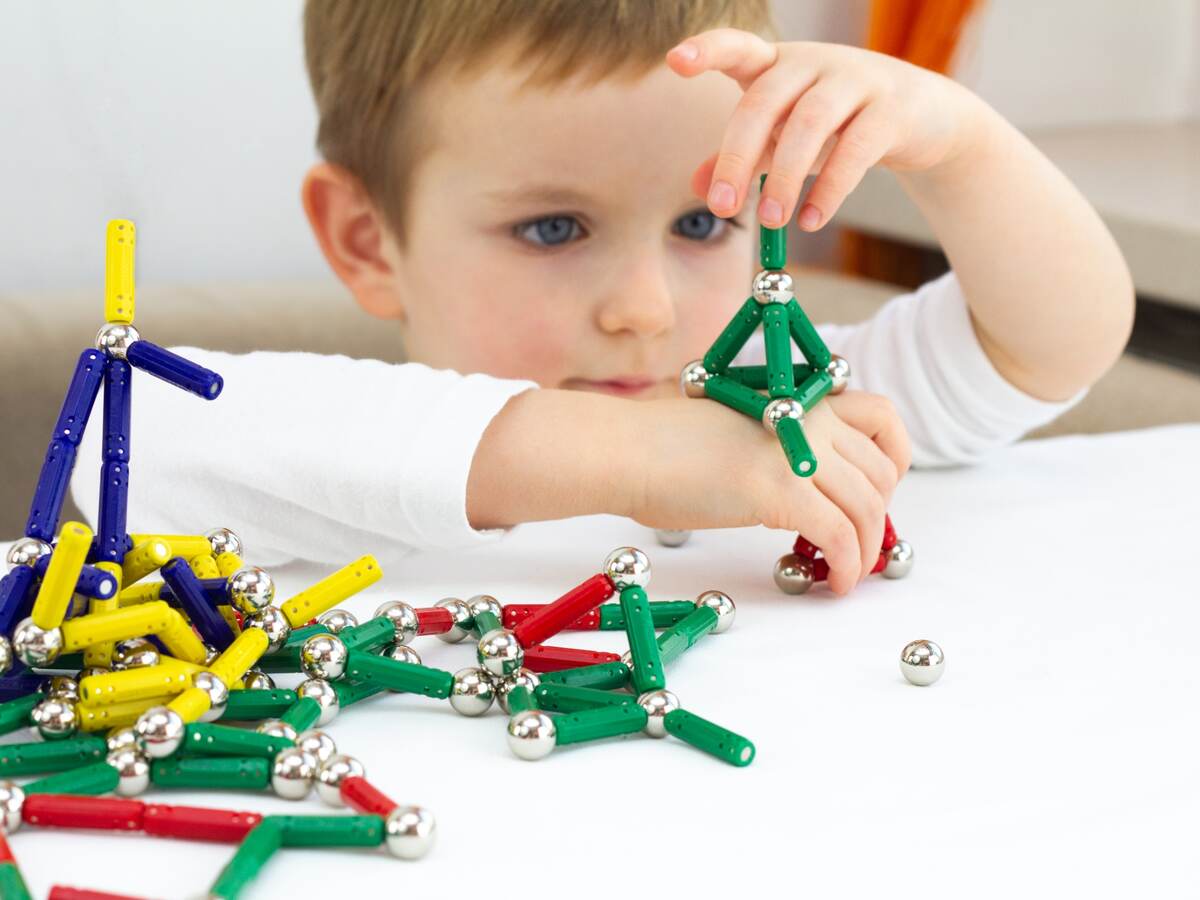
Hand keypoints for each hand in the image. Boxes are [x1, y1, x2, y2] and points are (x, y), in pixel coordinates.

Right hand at [625, 390, 910, 594]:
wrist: (628, 451)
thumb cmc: (665, 447)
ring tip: (850, 573)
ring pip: (868, 508)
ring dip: (867, 550)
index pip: (882, 417)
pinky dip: (847, 566)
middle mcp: (808, 419)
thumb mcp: (741, 431)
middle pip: (881, 472)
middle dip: (881, 515)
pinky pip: (839, 537)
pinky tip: (835, 583)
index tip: (880, 491)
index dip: (895, 459)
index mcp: (798, 400)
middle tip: (859, 543)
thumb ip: (781, 446)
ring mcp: (797, 454)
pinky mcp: (780, 492)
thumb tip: (807, 489)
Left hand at [666, 29, 983, 230]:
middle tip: (724, 206)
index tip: (676, 62)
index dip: (708, 50)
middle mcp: (814, 62)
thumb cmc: (840, 124)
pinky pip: (856, 149)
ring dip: (785, 176)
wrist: (925, 118)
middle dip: (737, 156)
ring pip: (810, 123)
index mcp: (779, 64)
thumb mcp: (785, 137)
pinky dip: (830, 189)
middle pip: (764, 100)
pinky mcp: (891, 109)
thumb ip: (744, 156)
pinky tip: (811, 220)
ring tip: (773, 220)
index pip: (738, 47)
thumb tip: (698, 185)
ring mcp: (856, 79)